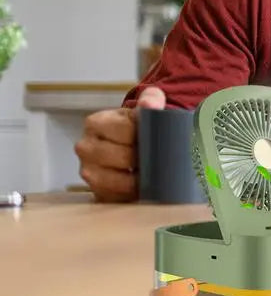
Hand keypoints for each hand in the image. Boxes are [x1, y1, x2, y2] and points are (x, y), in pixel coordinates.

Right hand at [74, 85, 165, 201]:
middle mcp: (85, 147)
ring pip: (116, 181)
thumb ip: (152, 98)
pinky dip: (130, 194)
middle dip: (143, 159)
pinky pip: (114, 197)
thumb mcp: (147, 104)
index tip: (156, 138)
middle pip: (121, 157)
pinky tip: (142, 185)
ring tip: (152, 173)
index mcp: (95, 123)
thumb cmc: (137, 124)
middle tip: (159, 158)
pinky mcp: (95, 191)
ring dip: (137, 179)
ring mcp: (88, 170)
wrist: (130, 142)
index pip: (124, 131)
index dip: (144, 136)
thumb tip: (150, 104)